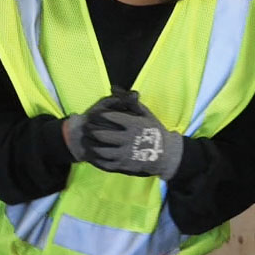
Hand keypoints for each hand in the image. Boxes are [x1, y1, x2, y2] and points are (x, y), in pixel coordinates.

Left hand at [64, 88, 183, 178]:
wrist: (167, 155)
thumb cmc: (156, 132)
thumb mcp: (147, 115)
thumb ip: (132, 102)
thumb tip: (115, 88)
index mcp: (134, 125)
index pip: (112, 117)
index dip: (101, 114)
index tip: (96, 114)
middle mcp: (128, 140)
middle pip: (102, 135)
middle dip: (92, 131)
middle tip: (87, 128)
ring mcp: (125, 155)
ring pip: (101, 151)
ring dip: (92, 145)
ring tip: (87, 141)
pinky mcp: (124, 166)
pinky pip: (105, 164)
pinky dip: (97, 159)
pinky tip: (93, 155)